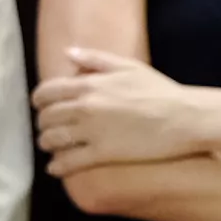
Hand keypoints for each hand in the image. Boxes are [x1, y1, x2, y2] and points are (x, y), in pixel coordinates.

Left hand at [34, 48, 204, 173]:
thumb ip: (94, 58)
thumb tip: (68, 53)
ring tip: (49, 146)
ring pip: (54, 140)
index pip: (48, 91)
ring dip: (46, 143)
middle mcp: (85, 108)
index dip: (38, 100)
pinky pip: (70, 162)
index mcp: (89, 84)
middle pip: (47, 117)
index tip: (39, 105)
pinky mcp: (103, 154)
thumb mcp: (127, 66)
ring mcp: (93, 132)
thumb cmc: (158, 90)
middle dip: (42, 123)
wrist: (183, 117)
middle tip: (45, 127)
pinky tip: (55, 168)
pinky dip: (58, 166)